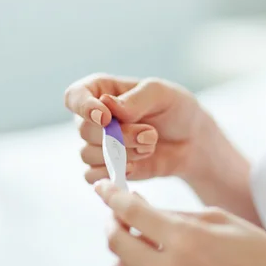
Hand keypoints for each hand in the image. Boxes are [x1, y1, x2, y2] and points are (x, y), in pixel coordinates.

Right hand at [64, 74, 212, 182]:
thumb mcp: (162, 94)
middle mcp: (93, 117)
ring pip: (88, 155)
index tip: (105, 117)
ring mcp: (97, 144)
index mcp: (100, 90)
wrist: (192, 141)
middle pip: (84, 130)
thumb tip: (106, 105)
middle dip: (119, 136)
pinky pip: (91, 175)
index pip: (74, 96)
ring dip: (122, 154)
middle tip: (150, 134)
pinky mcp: (105, 167)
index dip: (83, 107)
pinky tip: (137, 165)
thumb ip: (135, 99)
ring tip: (150, 146)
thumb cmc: (175, 109)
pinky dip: (114, 172)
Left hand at [94, 180, 265, 265]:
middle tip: (120, 211)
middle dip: (112, 222)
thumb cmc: (256, 252)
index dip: (112, 195)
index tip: (104, 186)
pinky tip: (149, 258)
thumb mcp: (217, 219)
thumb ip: (175, 214)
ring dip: (121, 251)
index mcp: (185, 240)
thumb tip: (142, 209)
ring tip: (136, 237)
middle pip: (116, 244)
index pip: (132, 213)